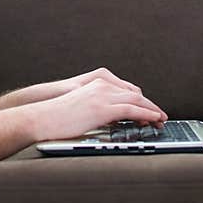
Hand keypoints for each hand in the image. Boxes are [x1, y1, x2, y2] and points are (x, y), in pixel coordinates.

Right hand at [27, 75, 167, 140]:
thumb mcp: (82, 107)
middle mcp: (102, 85)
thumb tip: (114, 120)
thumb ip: (99, 109)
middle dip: (150, 105)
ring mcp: (103, 95)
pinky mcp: (102, 108)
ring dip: (152, 110)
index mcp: (97, 83)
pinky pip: (131, 109)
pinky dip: (146, 114)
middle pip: (135, 93)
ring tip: (160, 119)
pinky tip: (153, 119)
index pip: (126, 90)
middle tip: (160, 115)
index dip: (141, 101)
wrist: (42, 117)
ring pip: (137, 100)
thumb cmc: (57, 117)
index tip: (149, 110)